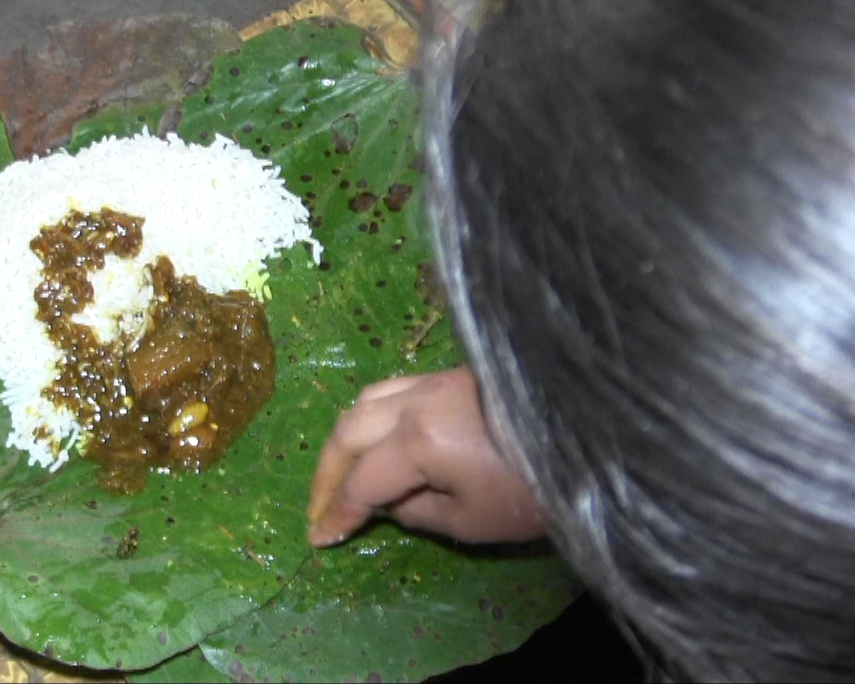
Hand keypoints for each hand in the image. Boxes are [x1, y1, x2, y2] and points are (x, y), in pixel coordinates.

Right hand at [306, 367, 546, 545]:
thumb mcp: (473, 521)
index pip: (361, 481)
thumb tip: (388, 503)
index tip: (319, 538)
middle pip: (349, 431)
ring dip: (347, 438)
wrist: (595, 437)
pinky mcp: (453, 376)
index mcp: (419, 440)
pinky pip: (393, 391)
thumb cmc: (536, 489)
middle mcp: (417, 402)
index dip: (337, 513)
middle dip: (327, 474)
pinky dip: (373, 417)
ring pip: (367, 400)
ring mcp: (435, 382)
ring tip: (344, 472)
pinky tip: (379, 440)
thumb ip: (418, 513)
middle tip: (319, 507)